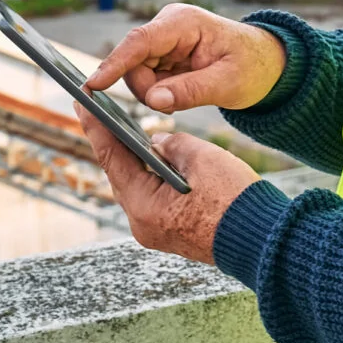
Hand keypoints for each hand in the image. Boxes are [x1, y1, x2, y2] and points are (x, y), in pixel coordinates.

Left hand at [75, 101, 259, 263]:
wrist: (261, 239)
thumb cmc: (233, 199)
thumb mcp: (202, 158)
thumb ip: (172, 144)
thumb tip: (157, 142)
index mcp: (145, 206)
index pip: (112, 159)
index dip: (96, 127)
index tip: (81, 103)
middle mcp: (143, 225)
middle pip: (121, 175)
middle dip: (114, 142)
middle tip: (100, 111)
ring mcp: (157, 232)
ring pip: (138, 186)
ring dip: (134, 159)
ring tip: (125, 130)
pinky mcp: (172, 233)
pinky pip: (153, 197)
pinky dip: (151, 175)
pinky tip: (154, 157)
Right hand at [86, 3, 286, 112]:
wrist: (263, 61)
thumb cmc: (251, 66)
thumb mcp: (228, 83)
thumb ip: (191, 91)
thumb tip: (153, 102)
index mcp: (184, 22)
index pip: (140, 41)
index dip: (115, 64)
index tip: (93, 86)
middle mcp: (167, 26)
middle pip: (133, 64)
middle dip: (148, 89)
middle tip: (179, 101)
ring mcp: (162, 40)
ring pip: (136, 75)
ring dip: (155, 93)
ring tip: (189, 92)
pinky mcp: (161, 54)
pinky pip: (145, 80)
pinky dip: (159, 92)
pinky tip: (182, 91)